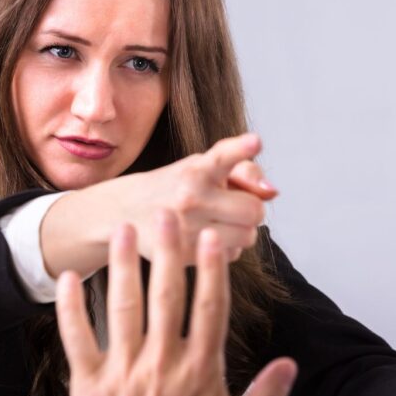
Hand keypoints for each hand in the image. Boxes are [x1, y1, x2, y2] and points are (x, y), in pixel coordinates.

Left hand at [56, 211, 296, 395]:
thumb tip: (288, 365)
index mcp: (199, 372)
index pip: (209, 308)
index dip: (212, 269)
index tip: (212, 238)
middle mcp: (161, 363)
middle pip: (166, 295)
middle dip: (167, 250)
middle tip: (167, 213)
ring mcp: (122, 371)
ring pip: (123, 307)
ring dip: (123, 265)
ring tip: (123, 230)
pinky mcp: (88, 384)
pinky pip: (77, 338)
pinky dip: (70, 308)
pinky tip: (68, 280)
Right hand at [116, 133, 275, 262]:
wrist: (123, 212)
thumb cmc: (174, 186)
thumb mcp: (200, 165)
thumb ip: (242, 170)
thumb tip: (272, 191)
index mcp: (196, 169)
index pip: (223, 157)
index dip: (241, 149)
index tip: (255, 142)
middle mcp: (190, 197)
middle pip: (255, 210)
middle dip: (251, 209)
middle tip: (232, 206)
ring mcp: (187, 228)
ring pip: (248, 236)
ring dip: (241, 230)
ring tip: (219, 221)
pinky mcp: (186, 254)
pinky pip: (232, 254)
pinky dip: (227, 247)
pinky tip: (207, 236)